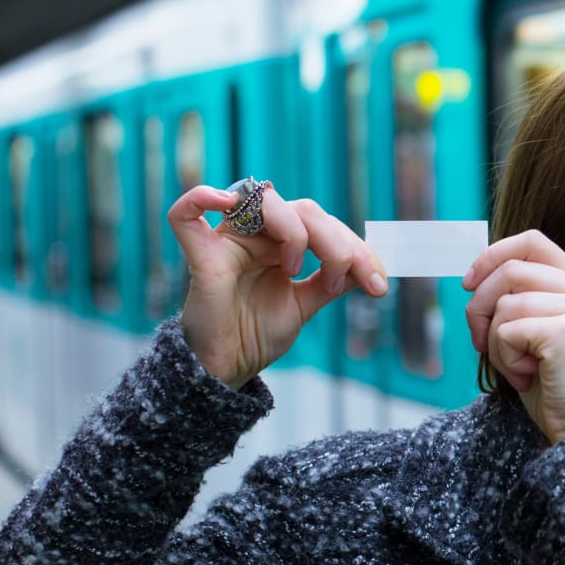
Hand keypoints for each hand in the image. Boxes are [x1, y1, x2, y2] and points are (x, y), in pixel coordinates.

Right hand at [172, 183, 386, 389]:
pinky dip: (199, 197)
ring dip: (295, 232)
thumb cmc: (257, 333)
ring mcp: (228, 241)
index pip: (324, 223)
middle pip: (303, 209)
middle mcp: (256, 234)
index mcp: (281, 242)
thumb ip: (333, 281)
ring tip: (296, 271)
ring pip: (264, 202)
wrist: (227, 366)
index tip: (377, 284)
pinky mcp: (201, 256)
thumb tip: (370, 266)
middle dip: (335, 243)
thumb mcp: (305, 304)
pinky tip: (222, 201)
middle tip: (342, 279)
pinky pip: (186, 214)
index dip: (356, 249)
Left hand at [463, 230, 564, 442]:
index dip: (493, 254)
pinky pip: (505, 331)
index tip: (470, 283)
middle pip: (510, 270)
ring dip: (496, 343)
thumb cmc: (560, 393)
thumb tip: (474, 282)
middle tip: (481, 343)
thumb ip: (519, 305)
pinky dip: (504, 360)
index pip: (533, 243)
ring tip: (520, 370)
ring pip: (504, 304)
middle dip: (480, 306)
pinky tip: (528, 379)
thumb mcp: (538, 340)